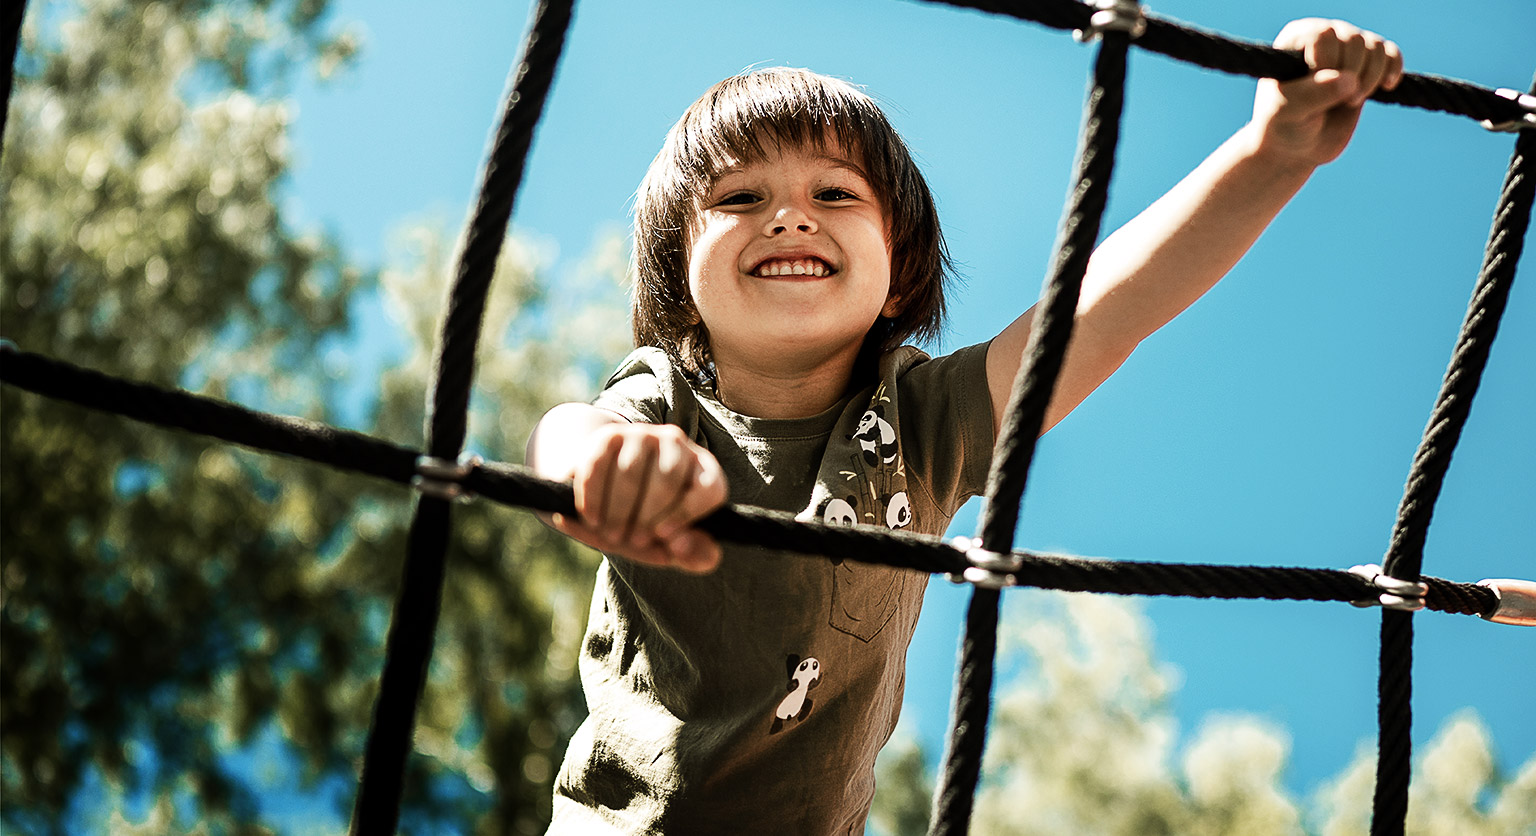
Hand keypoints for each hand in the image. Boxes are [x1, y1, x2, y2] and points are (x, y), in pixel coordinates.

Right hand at [552, 422, 726, 571]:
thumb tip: (690, 551)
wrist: (601, 490)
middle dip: (646, 517)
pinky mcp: (609, 436)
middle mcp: (677, 444)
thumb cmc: (643, 520)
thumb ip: (690, 554)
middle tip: (633, 540)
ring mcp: (642, 435)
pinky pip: (600, 465)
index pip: (709, 487)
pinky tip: (593, 518)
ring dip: (618, 511)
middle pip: (667, 479)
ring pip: (631, 472)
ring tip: (612, 534)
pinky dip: (593, 498)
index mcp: (703, 470)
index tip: (663, 536)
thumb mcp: (669, 543)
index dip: (687, 514)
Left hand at [1252, 19, 1403, 167]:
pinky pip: (1391, 53)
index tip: (1314, 86)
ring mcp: (1347, 50)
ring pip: (1375, 46)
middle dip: (1352, 73)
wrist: (1300, 146)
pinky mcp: (1368, 65)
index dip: (1326, 63)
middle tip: (1341, 101)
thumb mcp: (1287, 111)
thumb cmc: (1284, 125)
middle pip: (1353, 39)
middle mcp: (1324, 37)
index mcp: (1296, 39)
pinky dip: (1393, 69)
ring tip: (1353, 101)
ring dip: (1371, 76)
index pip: (1323, 35)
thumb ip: (1312, 94)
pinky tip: (1385, 87)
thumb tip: (1348, 80)